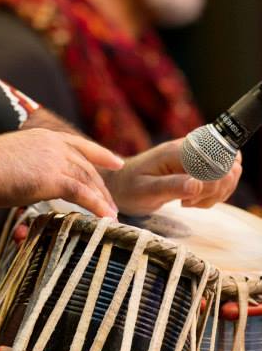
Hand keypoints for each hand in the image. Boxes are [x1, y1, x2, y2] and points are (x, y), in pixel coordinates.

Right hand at [0, 128, 122, 217]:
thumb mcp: (11, 160)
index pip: (79, 144)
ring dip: (102, 199)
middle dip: (102, 185)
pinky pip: (82, 194)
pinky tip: (107, 217)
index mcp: (43, 137)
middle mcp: (53, 144)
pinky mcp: (53, 179)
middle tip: (113, 202)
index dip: (100, 153)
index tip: (115, 161)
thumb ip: (28, 167)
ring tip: (112, 215)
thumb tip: (29, 181)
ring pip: (87, 180)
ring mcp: (55, 160)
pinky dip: (97, 206)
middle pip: (87, 166)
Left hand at [104, 139, 241, 214]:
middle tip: (192, 199)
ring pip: (229, 171)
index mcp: (177, 151)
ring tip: (190, 201)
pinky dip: (213, 195)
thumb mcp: (146, 190)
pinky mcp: (198, 167)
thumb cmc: (128, 188)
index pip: (216, 158)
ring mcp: (196, 157)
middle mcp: (190, 149)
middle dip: (219, 187)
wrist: (120, 185)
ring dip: (217, 192)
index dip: (215, 179)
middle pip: (230, 162)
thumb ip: (172, 186)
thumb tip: (198, 185)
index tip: (195, 195)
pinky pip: (221, 179)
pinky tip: (193, 200)